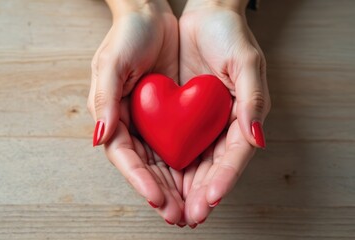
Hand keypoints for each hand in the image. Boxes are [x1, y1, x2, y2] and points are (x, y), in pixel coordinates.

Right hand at [87, 0, 184, 223]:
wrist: (151, 13)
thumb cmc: (127, 34)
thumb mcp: (110, 63)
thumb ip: (104, 100)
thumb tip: (100, 138)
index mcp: (112, 115)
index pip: (124, 156)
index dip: (139, 180)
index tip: (158, 199)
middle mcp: (130, 123)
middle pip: (145, 167)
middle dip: (162, 193)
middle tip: (180, 216)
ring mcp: (151, 121)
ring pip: (163, 163)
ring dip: (177, 188)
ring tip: (193, 209)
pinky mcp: (170, 115)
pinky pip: (180, 146)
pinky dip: (189, 166)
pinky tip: (201, 182)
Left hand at [178, 0, 270, 226]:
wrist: (204, 15)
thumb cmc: (229, 34)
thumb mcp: (247, 62)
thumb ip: (253, 99)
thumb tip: (256, 139)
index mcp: (243, 116)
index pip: (234, 156)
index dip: (223, 179)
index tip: (209, 200)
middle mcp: (222, 125)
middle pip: (211, 168)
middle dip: (198, 194)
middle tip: (185, 216)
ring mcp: (201, 123)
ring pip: (191, 164)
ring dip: (181, 189)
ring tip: (170, 210)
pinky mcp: (181, 117)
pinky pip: (173, 147)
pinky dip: (166, 167)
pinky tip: (158, 185)